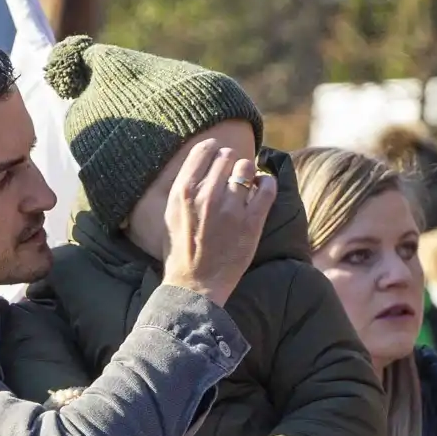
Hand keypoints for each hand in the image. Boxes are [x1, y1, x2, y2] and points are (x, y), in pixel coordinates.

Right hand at [158, 141, 272, 305]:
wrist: (195, 286)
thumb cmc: (181, 251)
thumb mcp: (170, 214)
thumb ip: (183, 187)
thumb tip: (199, 162)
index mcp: (183, 191)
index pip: (204, 150)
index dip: (214, 149)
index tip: (219, 156)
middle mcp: (207, 195)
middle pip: (228, 156)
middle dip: (232, 162)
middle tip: (233, 174)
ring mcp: (231, 208)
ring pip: (247, 168)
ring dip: (248, 172)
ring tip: (247, 183)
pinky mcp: (252, 222)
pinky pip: (267, 187)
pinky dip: (266, 183)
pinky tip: (261, 189)